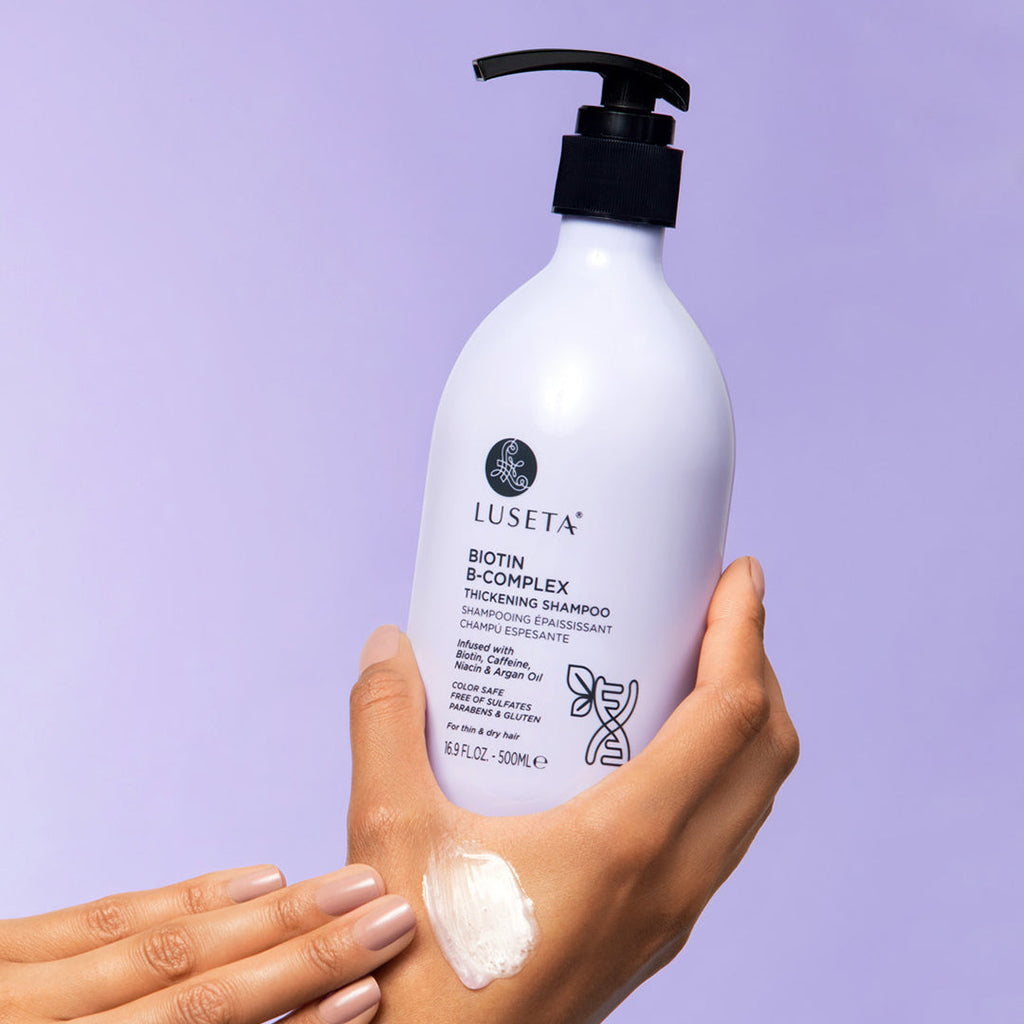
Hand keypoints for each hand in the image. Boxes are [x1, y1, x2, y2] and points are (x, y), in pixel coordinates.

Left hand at [0, 863, 415, 1023]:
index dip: (291, 1021)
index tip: (363, 992)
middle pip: (197, 991)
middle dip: (304, 952)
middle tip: (385, 913)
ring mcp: (13, 989)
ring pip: (162, 942)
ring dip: (266, 914)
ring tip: (344, 887)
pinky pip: (105, 912)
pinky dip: (189, 894)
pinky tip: (254, 877)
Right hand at [347, 556, 798, 1023]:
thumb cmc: (424, 972)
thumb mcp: (392, 833)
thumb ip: (385, 726)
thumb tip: (388, 647)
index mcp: (628, 840)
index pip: (731, 716)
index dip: (744, 632)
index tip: (737, 575)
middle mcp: (672, 878)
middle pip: (763, 754)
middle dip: (755, 668)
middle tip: (715, 614)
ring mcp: (671, 913)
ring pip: (750, 800)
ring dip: (742, 727)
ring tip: (692, 672)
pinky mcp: (654, 931)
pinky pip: (719, 836)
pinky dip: (715, 776)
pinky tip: (648, 757)